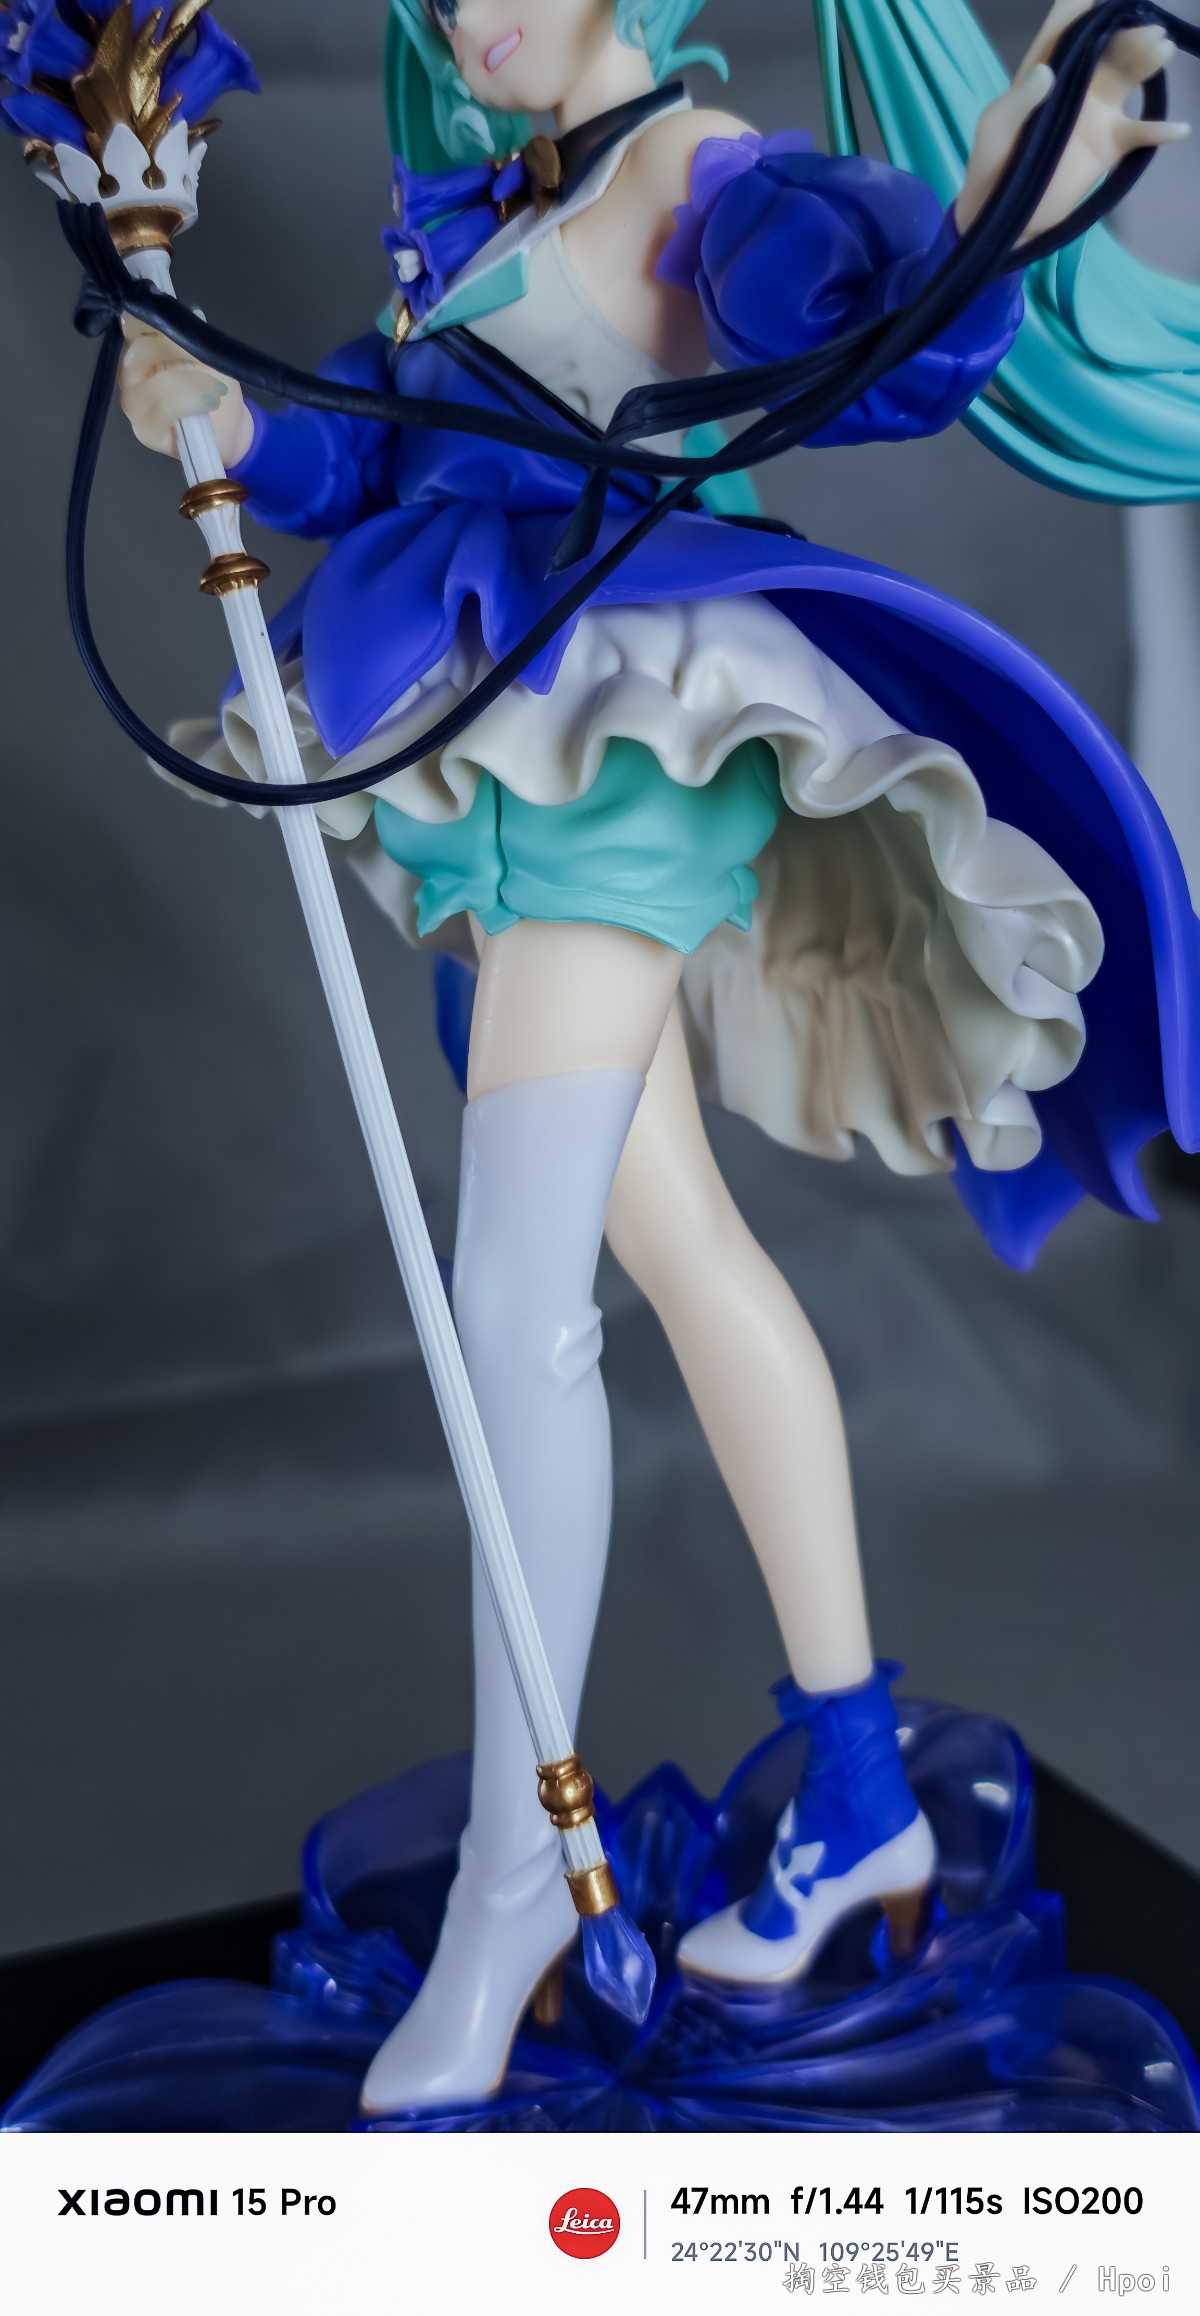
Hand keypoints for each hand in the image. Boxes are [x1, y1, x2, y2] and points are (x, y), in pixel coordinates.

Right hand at [118, 318, 253, 465]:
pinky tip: (211, 402)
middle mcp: (129, 373)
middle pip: (141, 350)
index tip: (182, 326)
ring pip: (155, 381)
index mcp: (139, 347)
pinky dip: (192, 401)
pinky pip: (165, 408)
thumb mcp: (208, 353)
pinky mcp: (145, 430)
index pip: (132, 323)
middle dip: (178, 351)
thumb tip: (194, 314)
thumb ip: (193, 335)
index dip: (154, 319)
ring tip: (216, 389)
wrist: (230, 427)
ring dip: (192, 383)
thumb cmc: (215, 386)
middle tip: (205, 361)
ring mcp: (133, 403)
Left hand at [956, 0, 1188, 243]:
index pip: (1065, 29)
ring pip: (1129, 77)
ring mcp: (1096, 113)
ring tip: (1163, 49)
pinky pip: (1141, 133)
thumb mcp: (996, 128)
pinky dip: (1160, 130)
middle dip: (1129, 34)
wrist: (1005, 216)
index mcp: (1044, 71)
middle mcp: (1076, 84)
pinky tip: (1178, 128)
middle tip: (1149, 31)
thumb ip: (1019, 99)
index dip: (1081, 10)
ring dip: (1147, 62)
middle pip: (1108, 47)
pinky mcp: (1109, 145)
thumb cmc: (992, 164)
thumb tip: (1046, 71)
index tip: (1100, 2)